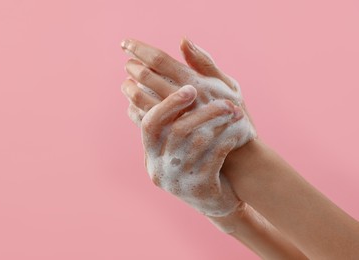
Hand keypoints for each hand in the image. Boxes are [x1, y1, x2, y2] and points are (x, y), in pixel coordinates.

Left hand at [121, 37, 256, 148]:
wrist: (235, 152)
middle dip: (134, 68)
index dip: (140, 49)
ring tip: (127, 83)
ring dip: (129, 88)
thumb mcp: (228, 85)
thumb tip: (182, 40)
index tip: (126, 43)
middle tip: (129, 65)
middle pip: (147, 77)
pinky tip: (133, 103)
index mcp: (195, 82)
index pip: (160, 60)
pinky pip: (142, 118)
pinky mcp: (167, 135)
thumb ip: (204, 63)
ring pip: (140, 98)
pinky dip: (133, 108)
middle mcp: (183, 99)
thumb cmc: (233, 112)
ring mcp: (173, 118)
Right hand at [141, 84, 243, 217]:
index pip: (151, 124)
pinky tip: (237, 131)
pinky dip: (227, 140)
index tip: (191, 89)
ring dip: (220, 122)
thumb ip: (172, 120)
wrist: (213, 202)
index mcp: (152, 152)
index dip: (169, 104)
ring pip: (198, 142)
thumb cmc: (196, 163)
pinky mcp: (199, 189)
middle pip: (177, 130)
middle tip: (225, 101)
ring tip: (236, 111)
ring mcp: (178, 180)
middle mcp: (160, 167)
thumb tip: (169, 85)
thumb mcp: (179, 146)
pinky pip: (214, 158)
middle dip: (204, 111)